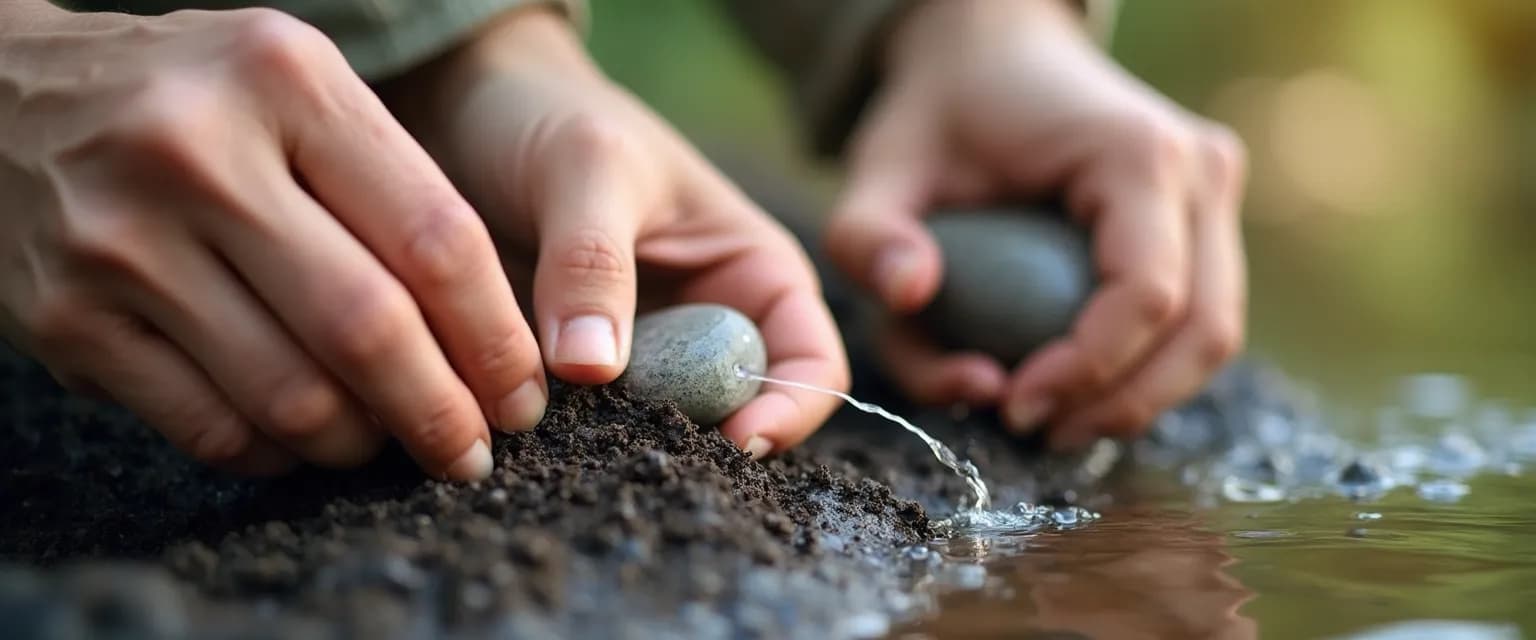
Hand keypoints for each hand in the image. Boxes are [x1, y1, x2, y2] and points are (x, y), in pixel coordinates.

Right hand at [0, 6, 545, 479]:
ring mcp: (122, 239)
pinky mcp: (67, 317)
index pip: (435, 238)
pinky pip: (207, 424)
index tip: (523, 393)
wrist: (0, 90)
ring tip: (387, 443)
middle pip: (369, 328)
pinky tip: (300, 441)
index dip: (494, 337)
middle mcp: (200, 153)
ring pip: (290, 393)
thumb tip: (490, 333)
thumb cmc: (193, 96)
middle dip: (442, 412)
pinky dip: (273, 452)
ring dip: (360, 441)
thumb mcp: (296, 86)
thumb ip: (393, 182)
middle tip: (474, 452)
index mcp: (287, 82)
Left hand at [381, 8, 847, 455]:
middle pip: (734, 416)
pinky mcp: (571, 382)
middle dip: (696, 445)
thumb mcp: (586, 166)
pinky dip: (556, 439)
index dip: (790, 409)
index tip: (736, 439)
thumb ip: (593, 259)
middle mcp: (706, 328)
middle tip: (635, 453)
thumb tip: (592, 367)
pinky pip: (578, 432)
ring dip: (617, 448)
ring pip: (652, 437)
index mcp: (752, 272)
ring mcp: (637, 361)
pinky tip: (516, 427)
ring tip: (565, 440)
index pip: (810, 363)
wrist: (462, 114)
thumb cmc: (551, 117)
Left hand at [825, 0, 1247, 448]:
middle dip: (1121, 404)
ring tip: (1052, 423)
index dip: (1088, 371)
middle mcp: (1199, 171)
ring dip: (1139, 398)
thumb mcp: (882, 163)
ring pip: (1212, 334)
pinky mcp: (1205, 223)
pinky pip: (1195, 318)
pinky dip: (1143, 369)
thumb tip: (909, 294)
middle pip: (1203, 329)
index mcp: (1135, 152)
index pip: (1147, 293)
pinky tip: (1072, 389)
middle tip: (1033, 430)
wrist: (994, 53)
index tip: (1011, 404)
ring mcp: (1213, 197)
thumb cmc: (940, 112)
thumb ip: (869, 231)